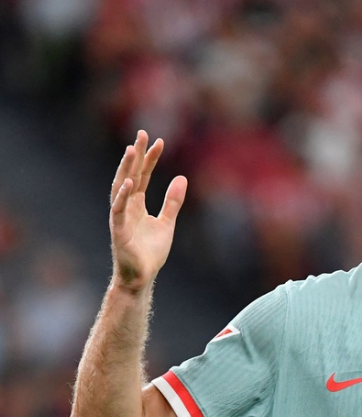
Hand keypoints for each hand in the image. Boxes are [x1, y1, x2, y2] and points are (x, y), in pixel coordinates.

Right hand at [109, 130, 186, 292]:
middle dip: (136, 155)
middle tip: (142, 134)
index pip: (142, 175)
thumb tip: (181, 178)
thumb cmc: (150, 252)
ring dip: (126, 169)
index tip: (159, 141)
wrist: (141, 277)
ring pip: (120, 187)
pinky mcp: (119, 231)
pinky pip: (118, 210)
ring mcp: (121, 217)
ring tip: (132, 150)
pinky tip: (129, 183)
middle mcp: (126, 206)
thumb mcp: (167, 223)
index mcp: (137, 204)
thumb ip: (173, 202)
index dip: (150, 159)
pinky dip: (122, 196)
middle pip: (130, 175)